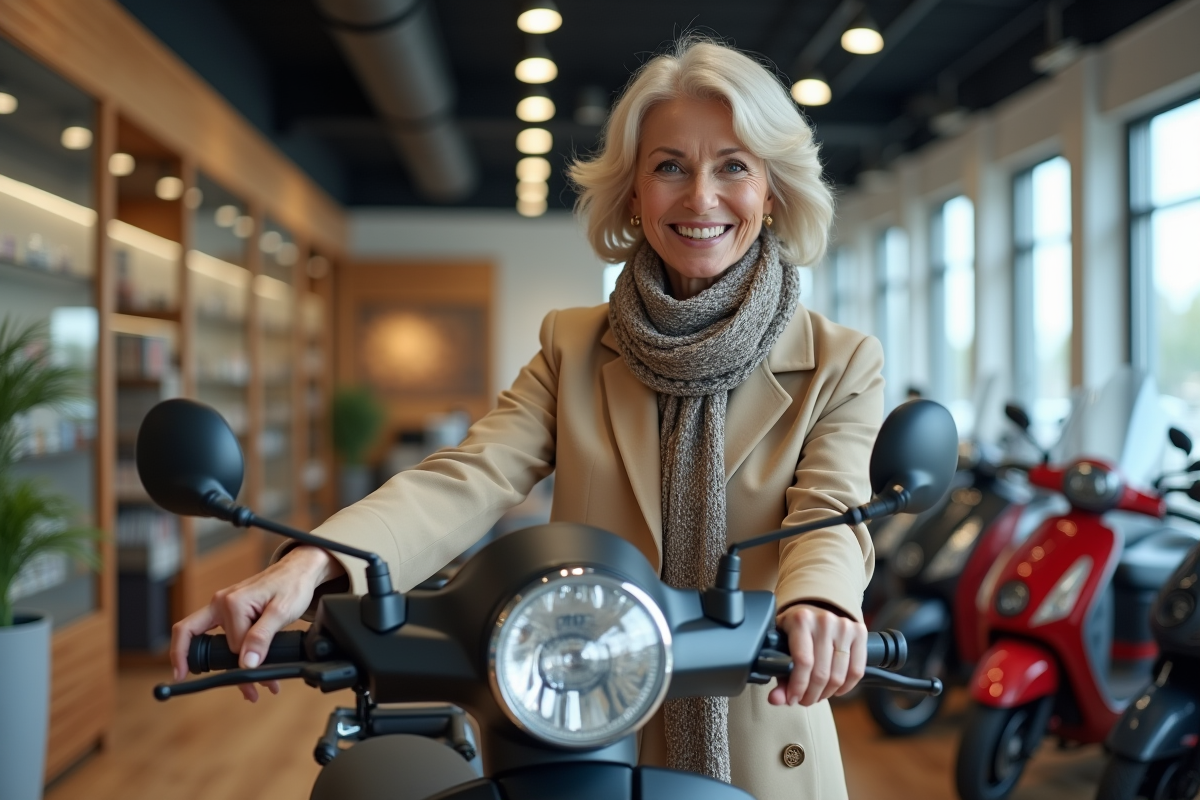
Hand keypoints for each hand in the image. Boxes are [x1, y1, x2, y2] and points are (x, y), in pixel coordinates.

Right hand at [169, 545, 344, 701]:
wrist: (299, 571)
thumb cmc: (293, 585)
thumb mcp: (281, 612)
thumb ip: (262, 637)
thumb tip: (247, 664)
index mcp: (230, 603)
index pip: (230, 646)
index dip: (243, 663)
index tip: (244, 684)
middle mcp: (220, 603)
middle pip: (202, 643)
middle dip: (219, 671)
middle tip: (249, 693)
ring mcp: (222, 607)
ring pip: (211, 643)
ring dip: (227, 666)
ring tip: (255, 688)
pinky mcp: (228, 612)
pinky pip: (221, 636)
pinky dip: (231, 655)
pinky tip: (247, 670)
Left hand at [768, 603, 866, 706]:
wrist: (815, 613)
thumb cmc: (796, 632)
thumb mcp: (781, 647)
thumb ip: (778, 674)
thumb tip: (776, 699)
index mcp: (801, 620)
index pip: (803, 662)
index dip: (798, 687)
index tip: (793, 699)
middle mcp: (824, 620)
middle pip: (821, 673)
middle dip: (811, 694)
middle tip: (804, 700)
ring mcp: (844, 626)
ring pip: (838, 675)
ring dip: (827, 693)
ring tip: (817, 695)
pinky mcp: (859, 632)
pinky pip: (856, 671)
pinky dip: (845, 687)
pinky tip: (835, 689)